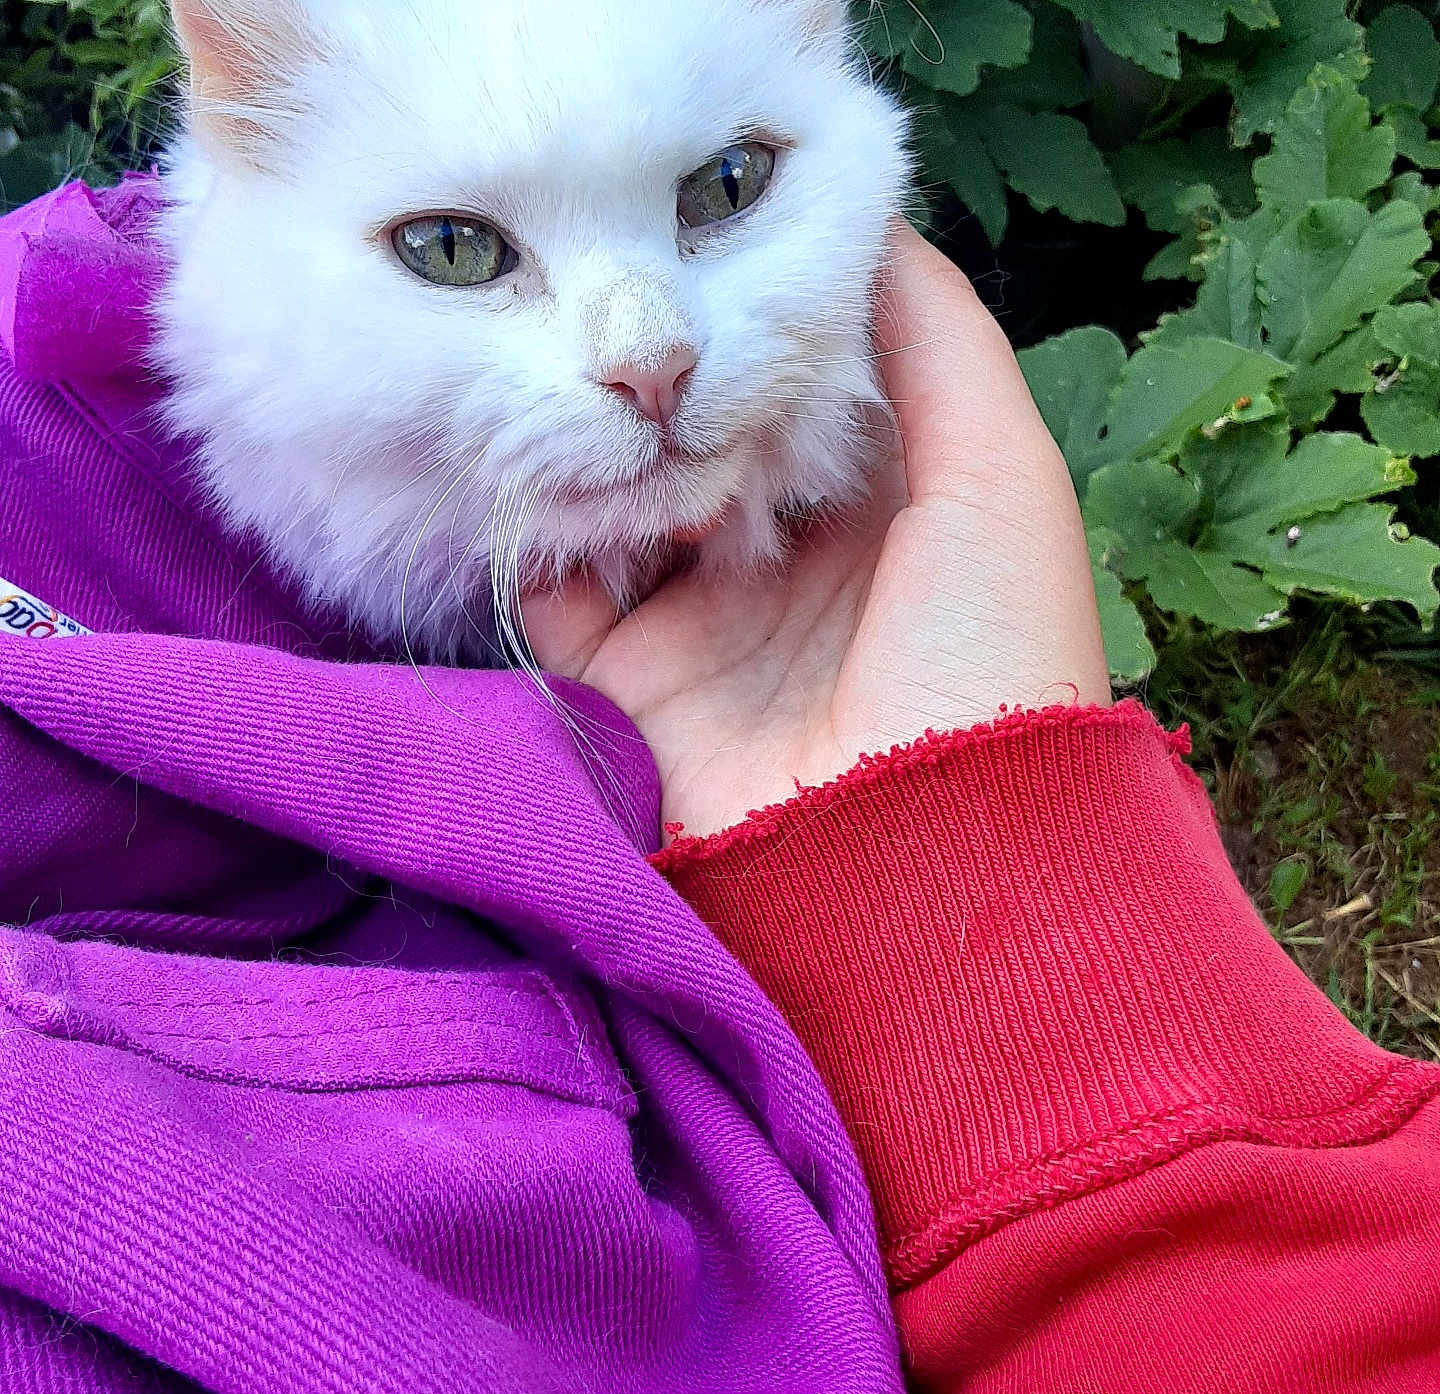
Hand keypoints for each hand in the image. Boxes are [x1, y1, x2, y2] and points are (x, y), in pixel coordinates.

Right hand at [523, 223, 1110, 840]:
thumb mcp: (1003, 476)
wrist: (917, 859)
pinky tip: (547, 468)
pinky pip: (564, 591)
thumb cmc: (987, 654)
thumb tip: (866, 227)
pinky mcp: (635, 688)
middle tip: (630, 305)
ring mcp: (709, 627)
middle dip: (673, 376)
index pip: (807, 391)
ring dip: (606, 443)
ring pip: (628, 502)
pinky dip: (545, 531)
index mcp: (888, 516)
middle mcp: (793, 566)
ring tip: (585, 378)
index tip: (710, 241)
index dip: (764, 319)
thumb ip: (941, 345)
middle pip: (709, 438)